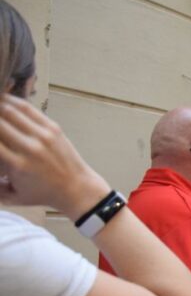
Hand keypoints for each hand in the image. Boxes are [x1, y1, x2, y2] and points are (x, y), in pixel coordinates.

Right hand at [0, 95, 108, 218]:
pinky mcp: (53, 128)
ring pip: (10, 111)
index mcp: (16, 165)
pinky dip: (12, 101)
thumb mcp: (13, 196)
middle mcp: (28, 147)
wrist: (77, 188)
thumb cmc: (42, 194)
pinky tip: (2, 99)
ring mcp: (42, 136)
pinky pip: (28, 109)